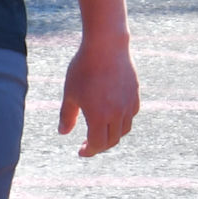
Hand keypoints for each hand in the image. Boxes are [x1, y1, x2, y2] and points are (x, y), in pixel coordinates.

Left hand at [58, 35, 138, 156]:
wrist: (106, 47)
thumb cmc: (83, 69)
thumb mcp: (70, 93)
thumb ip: (67, 116)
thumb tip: (63, 133)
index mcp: (99, 116)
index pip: (97, 144)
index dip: (89, 151)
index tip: (81, 151)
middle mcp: (117, 114)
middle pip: (112, 140)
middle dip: (100, 146)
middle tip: (88, 145)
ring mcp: (128, 104)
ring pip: (124, 130)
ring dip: (112, 136)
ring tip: (100, 132)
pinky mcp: (135, 94)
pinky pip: (130, 115)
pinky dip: (122, 122)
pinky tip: (112, 117)